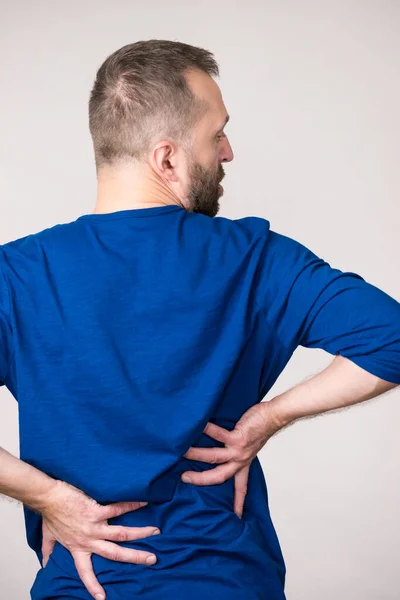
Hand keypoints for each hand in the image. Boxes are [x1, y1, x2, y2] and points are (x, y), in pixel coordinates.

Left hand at [40, 480, 160, 599]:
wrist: (48, 497)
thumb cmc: (50, 514)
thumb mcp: (48, 537)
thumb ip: (49, 551)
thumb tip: (45, 565)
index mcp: (78, 548)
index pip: (86, 572)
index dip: (94, 585)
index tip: (103, 599)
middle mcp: (89, 540)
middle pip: (115, 553)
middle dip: (135, 557)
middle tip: (152, 559)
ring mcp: (94, 525)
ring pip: (121, 533)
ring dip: (140, 532)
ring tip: (155, 531)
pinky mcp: (96, 510)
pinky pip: (117, 509)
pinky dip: (131, 505)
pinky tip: (144, 502)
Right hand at [181, 402, 279, 517]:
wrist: (273, 417)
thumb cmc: (258, 428)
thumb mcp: (248, 446)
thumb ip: (233, 450)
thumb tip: (214, 447)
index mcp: (243, 465)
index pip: (240, 488)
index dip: (237, 503)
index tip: (236, 517)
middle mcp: (240, 461)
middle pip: (219, 477)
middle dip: (200, 480)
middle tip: (183, 478)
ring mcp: (239, 451)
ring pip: (214, 457)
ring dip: (197, 454)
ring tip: (182, 451)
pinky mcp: (239, 438)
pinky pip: (220, 434)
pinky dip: (208, 430)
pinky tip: (199, 425)